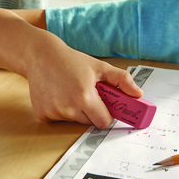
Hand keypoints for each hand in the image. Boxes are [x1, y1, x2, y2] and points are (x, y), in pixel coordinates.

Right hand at [25, 34, 142, 127]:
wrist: (40, 55)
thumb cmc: (71, 60)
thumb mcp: (99, 67)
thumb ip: (122, 80)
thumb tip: (138, 94)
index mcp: (84, 96)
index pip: (104, 122)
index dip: (107, 114)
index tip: (106, 106)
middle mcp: (67, 107)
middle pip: (90, 123)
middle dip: (92, 111)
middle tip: (87, 94)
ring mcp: (54, 112)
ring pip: (74, 121)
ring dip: (76, 110)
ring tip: (71, 91)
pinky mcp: (43, 115)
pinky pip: (59, 119)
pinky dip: (61, 110)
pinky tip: (58, 94)